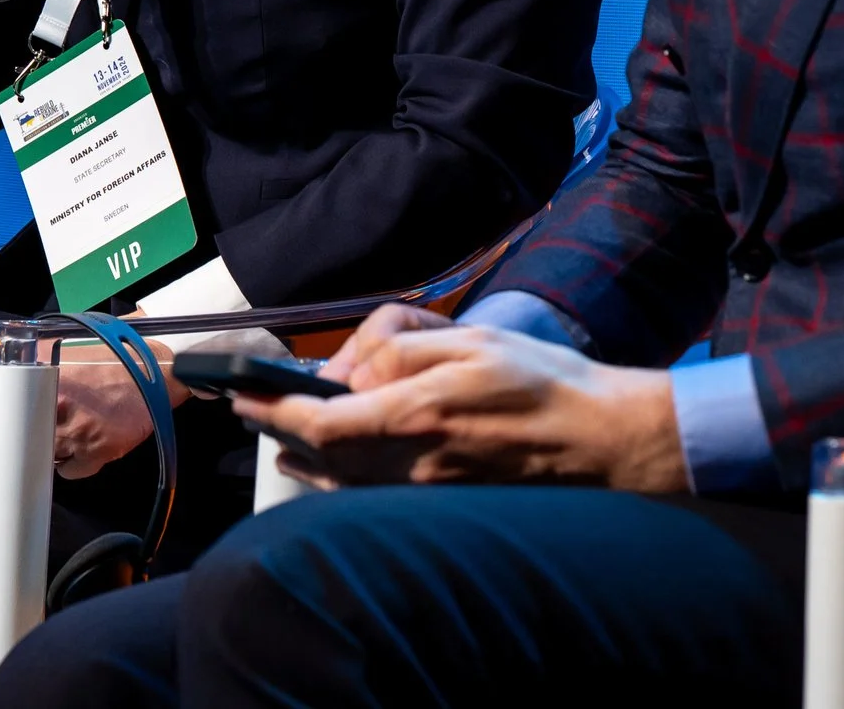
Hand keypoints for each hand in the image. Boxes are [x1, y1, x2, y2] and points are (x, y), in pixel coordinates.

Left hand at [0, 342, 183, 479]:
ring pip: (39, 457)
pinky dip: (72, 458)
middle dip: (17, 431)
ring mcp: (75, 436)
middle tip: (39, 412)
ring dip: (48, 442)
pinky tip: (86, 432)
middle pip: (9, 440)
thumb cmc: (101, 348)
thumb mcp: (45, 345)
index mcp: (32, 378)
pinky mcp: (97, 455)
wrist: (156, 364)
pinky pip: (69, 471)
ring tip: (70, 415)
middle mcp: (51, 409)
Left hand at [234, 302, 690, 493]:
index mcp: (419, 413)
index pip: (323, 423)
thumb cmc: (540, 382)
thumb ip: (400, 350)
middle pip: (322, 458)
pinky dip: (340, 477)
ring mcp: (428, 490)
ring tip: (278, 433)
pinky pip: (374, 493)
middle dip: (278, 431)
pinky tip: (330, 464)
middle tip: (247, 405)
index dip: (274, 412)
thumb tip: (346, 369)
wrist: (601, 441)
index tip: (242, 394)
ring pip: (343, 480)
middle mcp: (414, 460)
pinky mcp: (443, 502)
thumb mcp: (469, 340)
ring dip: (304, 457)